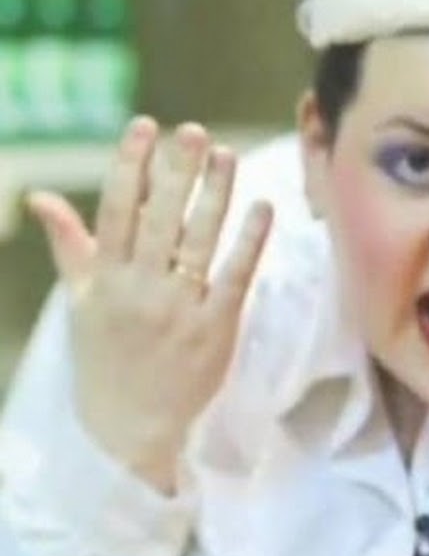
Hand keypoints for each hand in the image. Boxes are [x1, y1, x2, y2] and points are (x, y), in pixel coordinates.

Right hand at [27, 117, 273, 493]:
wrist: (130, 428)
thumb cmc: (104, 359)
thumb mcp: (79, 304)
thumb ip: (70, 247)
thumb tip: (40, 196)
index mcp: (105, 280)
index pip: (116, 211)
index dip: (130, 166)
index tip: (145, 127)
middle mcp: (140, 289)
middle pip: (160, 218)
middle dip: (177, 172)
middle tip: (195, 132)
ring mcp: (179, 309)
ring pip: (198, 240)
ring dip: (215, 195)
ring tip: (228, 156)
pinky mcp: (216, 328)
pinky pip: (235, 277)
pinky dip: (248, 242)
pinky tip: (262, 208)